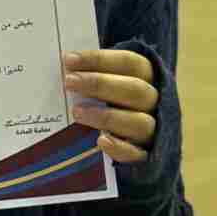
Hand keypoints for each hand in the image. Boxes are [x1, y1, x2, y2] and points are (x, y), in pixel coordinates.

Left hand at [64, 49, 157, 163]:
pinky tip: (101, 141)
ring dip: (106, 116)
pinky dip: (120, 148)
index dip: (100, 59)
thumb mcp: (107, 84)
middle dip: (100, 83)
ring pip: (139, 122)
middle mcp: (154, 102)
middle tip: (68, 82)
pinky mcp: (146, 155)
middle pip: (135, 90)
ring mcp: (153, 129)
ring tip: (76, 112)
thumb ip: (92, 75)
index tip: (69, 60)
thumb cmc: (113, 101)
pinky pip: (138, 154)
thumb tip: (63, 67)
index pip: (129, 63)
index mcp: (146, 78)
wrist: (137, 140)